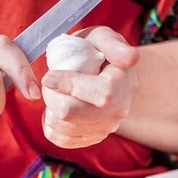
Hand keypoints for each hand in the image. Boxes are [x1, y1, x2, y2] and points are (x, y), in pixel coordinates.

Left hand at [41, 27, 138, 148]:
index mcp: (123, 84)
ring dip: (49, 110)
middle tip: (48, 83)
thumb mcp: (102, 37)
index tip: (48, 76)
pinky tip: (54, 110)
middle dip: (51, 97)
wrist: (103, 72)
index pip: (99, 94)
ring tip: (54, 94)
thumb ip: (113, 44)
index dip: (68, 85)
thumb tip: (130, 57)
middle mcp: (117, 111)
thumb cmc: (97, 50)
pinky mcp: (92, 138)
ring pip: (63, 128)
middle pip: (73, 114)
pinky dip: (51, 126)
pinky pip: (62, 140)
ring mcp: (106, 128)